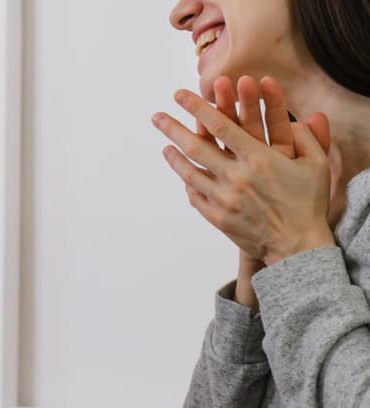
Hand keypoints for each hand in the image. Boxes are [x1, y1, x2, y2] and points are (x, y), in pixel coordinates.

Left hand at [153, 75, 335, 264]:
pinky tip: (182, 173)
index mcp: (258, 158)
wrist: (297, 246)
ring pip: (189, 173)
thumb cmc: (309, 203)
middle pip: (195, 147)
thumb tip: (300, 118)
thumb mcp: (317, 165)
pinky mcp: (217, 217)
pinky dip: (187, 182)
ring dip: (174, 157)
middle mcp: (236, 177)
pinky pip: (195, 196)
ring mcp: (223, 199)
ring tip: (164, 145)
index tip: (181, 95)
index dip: (198, 108)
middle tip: (157, 116)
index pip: (220, 126)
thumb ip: (306, 138)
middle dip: (173, 128)